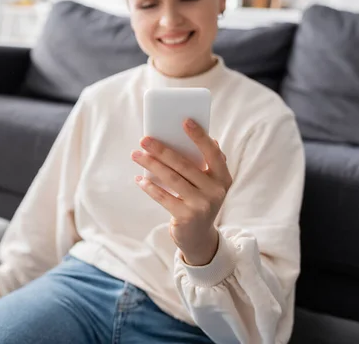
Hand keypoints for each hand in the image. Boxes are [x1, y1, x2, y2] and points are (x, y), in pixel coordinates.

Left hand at [131, 119, 231, 265]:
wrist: (199, 237)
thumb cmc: (198, 199)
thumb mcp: (205, 183)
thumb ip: (200, 162)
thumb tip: (183, 136)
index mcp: (223, 177)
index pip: (213, 152)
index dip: (199, 136)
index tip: (185, 121)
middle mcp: (216, 191)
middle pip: (185, 165)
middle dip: (162, 150)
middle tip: (144, 139)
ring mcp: (202, 205)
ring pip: (172, 179)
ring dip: (151, 165)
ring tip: (136, 155)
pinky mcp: (186, 217)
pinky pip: (164, 197)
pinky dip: (150, 187)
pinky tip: (139, 179)